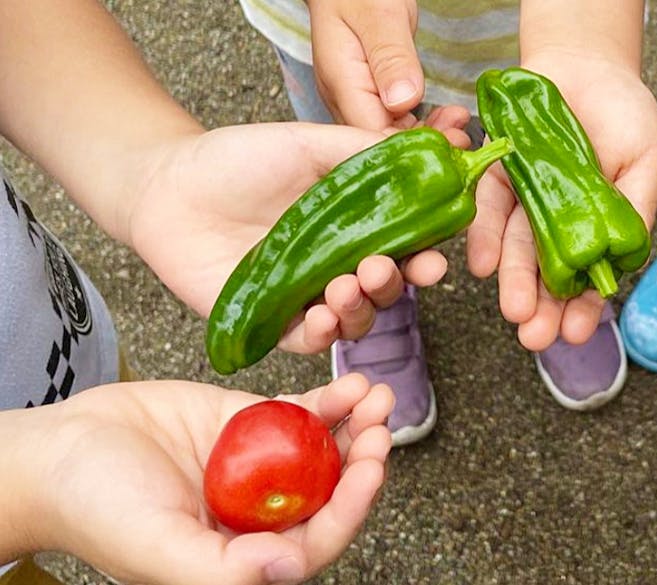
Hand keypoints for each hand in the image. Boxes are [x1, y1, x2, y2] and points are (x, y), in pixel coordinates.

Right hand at [6, 374, 392, 584]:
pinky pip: (298, 413)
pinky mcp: (246, 424)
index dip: (352, 506)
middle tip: (383, 422)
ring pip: (323, 449)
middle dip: (364, 458)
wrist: (59, 449)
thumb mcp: (156, 546)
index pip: (317, 537)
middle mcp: (261, 513)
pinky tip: (349, 383)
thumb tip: (289, 568)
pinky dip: (328, 400)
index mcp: (247, 555)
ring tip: (375, 393)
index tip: (374, 465)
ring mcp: (257, 467)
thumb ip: (221, 568)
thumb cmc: (96, 508)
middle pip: (331, 490)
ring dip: (356, 425)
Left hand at [125, 122, 467, 354]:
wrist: (168, 186)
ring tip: (346, 287)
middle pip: (387, 290)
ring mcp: (307, 296)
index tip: (433, 260)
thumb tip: (425, 155)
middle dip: (393, 284)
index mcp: (356, 226)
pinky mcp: (271, 322)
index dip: (425, 258)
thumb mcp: (308, 143)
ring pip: (354, 319)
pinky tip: (321, 316)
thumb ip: (363, 152)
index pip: (407, 249)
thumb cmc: (237, 160)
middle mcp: (338, 264)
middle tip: (379, 268)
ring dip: (361, 309)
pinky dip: (322, 334)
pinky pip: (308, 342)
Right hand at [307, 0, 470, 134]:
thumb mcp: (378, 15)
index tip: (448, 143)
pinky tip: (447, 120)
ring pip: (392, 134)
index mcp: (342, 83)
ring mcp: (358, 100)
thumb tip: (404, 101)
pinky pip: (396, 122)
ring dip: (428, 136)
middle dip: (423, 146)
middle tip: (462, 139)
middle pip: (381, 142)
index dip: (408, 148)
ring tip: (461, 127)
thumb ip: (390, 57)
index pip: (371, 135)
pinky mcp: (372, 96)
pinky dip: (423, 125)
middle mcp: (346, 100)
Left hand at [467, 52, 656, 349]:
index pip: (589, 277)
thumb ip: (634, 208)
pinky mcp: (496, 175)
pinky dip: (484, 237)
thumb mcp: (644, 160)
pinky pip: (487, 210)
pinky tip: (483, 265)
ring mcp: (526, 201)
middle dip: (541, 308)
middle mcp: (557, 222)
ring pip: (516, 249)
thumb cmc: (622, 112)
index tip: (575, 334)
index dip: (582, 308)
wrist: (584, 59)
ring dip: (514, 283)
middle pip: (546, 273)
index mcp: (597, 226)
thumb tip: (624, 259)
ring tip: (515, 312)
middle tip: (535, 338)